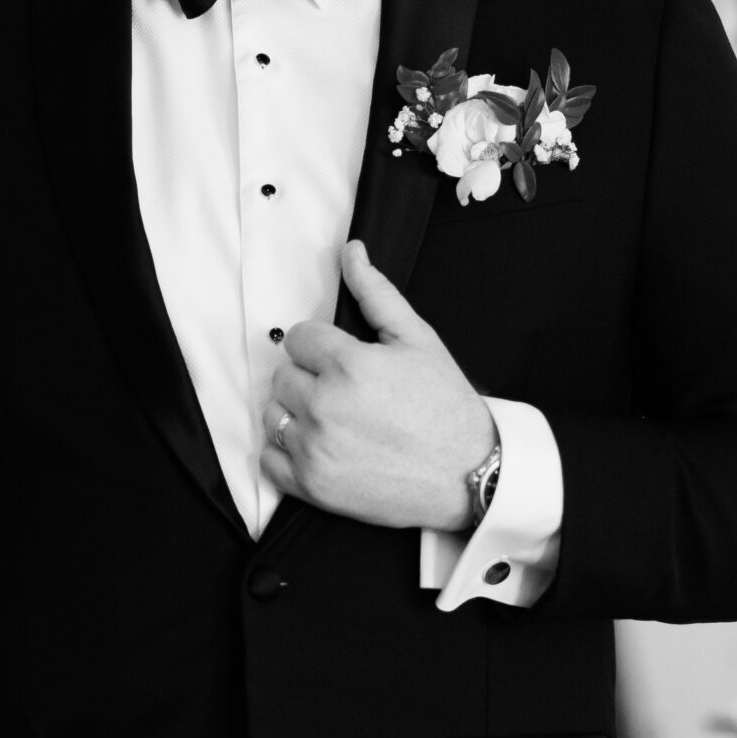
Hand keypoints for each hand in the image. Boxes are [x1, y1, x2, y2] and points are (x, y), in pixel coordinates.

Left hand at [258, 241, 494, 531]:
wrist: (467, 475)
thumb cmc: (445, 407)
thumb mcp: (418, 340)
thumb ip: (377, 293)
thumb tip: (351, 251)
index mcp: (349, 365)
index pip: (298, 338)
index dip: (321, 346)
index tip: (343, 361)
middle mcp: (325, 406)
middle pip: (283, 375)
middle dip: (309, 377)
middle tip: (345, 392)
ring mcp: (315, 449)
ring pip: (272, 414)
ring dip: (295, 413)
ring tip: (334, 420)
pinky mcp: (311, 486)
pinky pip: (269, 460)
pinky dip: (285, 454)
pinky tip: (319, 447)